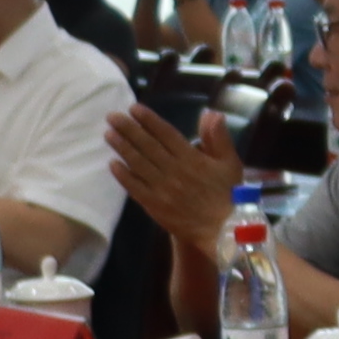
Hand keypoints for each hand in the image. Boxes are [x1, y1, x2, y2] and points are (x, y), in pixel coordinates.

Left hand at [102, 103, 242, 249]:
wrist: (221, 230)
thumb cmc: (227, 194)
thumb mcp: (230, 162)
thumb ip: (218, 137)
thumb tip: (210, 113)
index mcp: (192, 158)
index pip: (166, 134)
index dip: (148, 120)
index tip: (133, 108)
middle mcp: (174, 170)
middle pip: (147, 145)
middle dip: (128, 129)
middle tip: (112, 116)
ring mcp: (162, 188)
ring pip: (138, 164)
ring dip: (122, 147)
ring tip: (108, 134)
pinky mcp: (154, 205)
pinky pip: (135, 187)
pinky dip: (123, 175)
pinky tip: (112, 163)